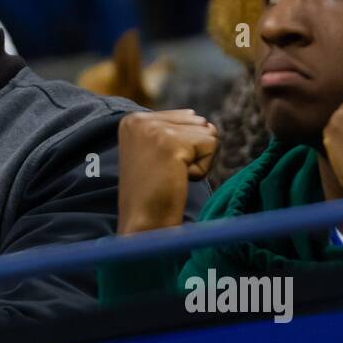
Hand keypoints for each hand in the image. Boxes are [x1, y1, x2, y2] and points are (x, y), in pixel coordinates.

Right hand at [118, 109, 217, 234]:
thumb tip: (208, 123)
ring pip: (207, 132)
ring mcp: (153, 129)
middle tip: (168, 174)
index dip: (184, 148)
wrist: (143, 225)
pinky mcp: (171, 141)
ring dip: (198, 161)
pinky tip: (179, 180)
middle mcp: (139, 119)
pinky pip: (210, 146)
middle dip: (193, 151)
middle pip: (198, 122)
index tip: (161, 168)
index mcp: (132, 119)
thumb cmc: (153, 196)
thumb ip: (177, 131)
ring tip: (172, 177)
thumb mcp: (157, 154)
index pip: (186, 117)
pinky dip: (202, 168)